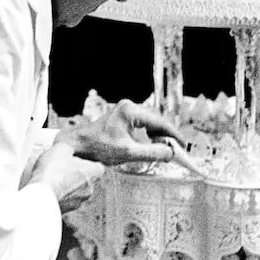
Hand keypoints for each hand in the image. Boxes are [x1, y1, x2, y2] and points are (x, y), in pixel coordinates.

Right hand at [26, 143, 104, 213]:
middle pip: (86, 180)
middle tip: (61, 169)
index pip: (98, 167)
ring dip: (66, 187)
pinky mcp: (65, 211)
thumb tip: (67, 150)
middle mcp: (89, 189)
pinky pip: (63, 202)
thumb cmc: (52, 172)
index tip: (76, 160)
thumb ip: (68, 148)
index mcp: (93, 173)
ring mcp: (77, 202)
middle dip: (75, 175)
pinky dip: (57, 196)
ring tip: (52, 181)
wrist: (39, 197)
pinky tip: (47, 191)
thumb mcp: (61, 149)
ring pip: (75, 192)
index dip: (87, 162)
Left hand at [58, 98, 184, 165]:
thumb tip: (171, 153)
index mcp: (131, 111)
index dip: (173, 135)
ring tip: (164, 147)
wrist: (76, 146)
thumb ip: (152, 152)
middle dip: (166, 135)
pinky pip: (141, 124)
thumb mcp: (128, 152)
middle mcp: (129, 106)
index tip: (183, 145)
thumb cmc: (97, 148)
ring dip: (157, 135)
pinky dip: (148, 134)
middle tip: (176, 148)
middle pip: (156, 121)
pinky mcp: (121, 117)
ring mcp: (124, 111)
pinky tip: (150, 143)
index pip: (159, 122)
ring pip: (149, 123)